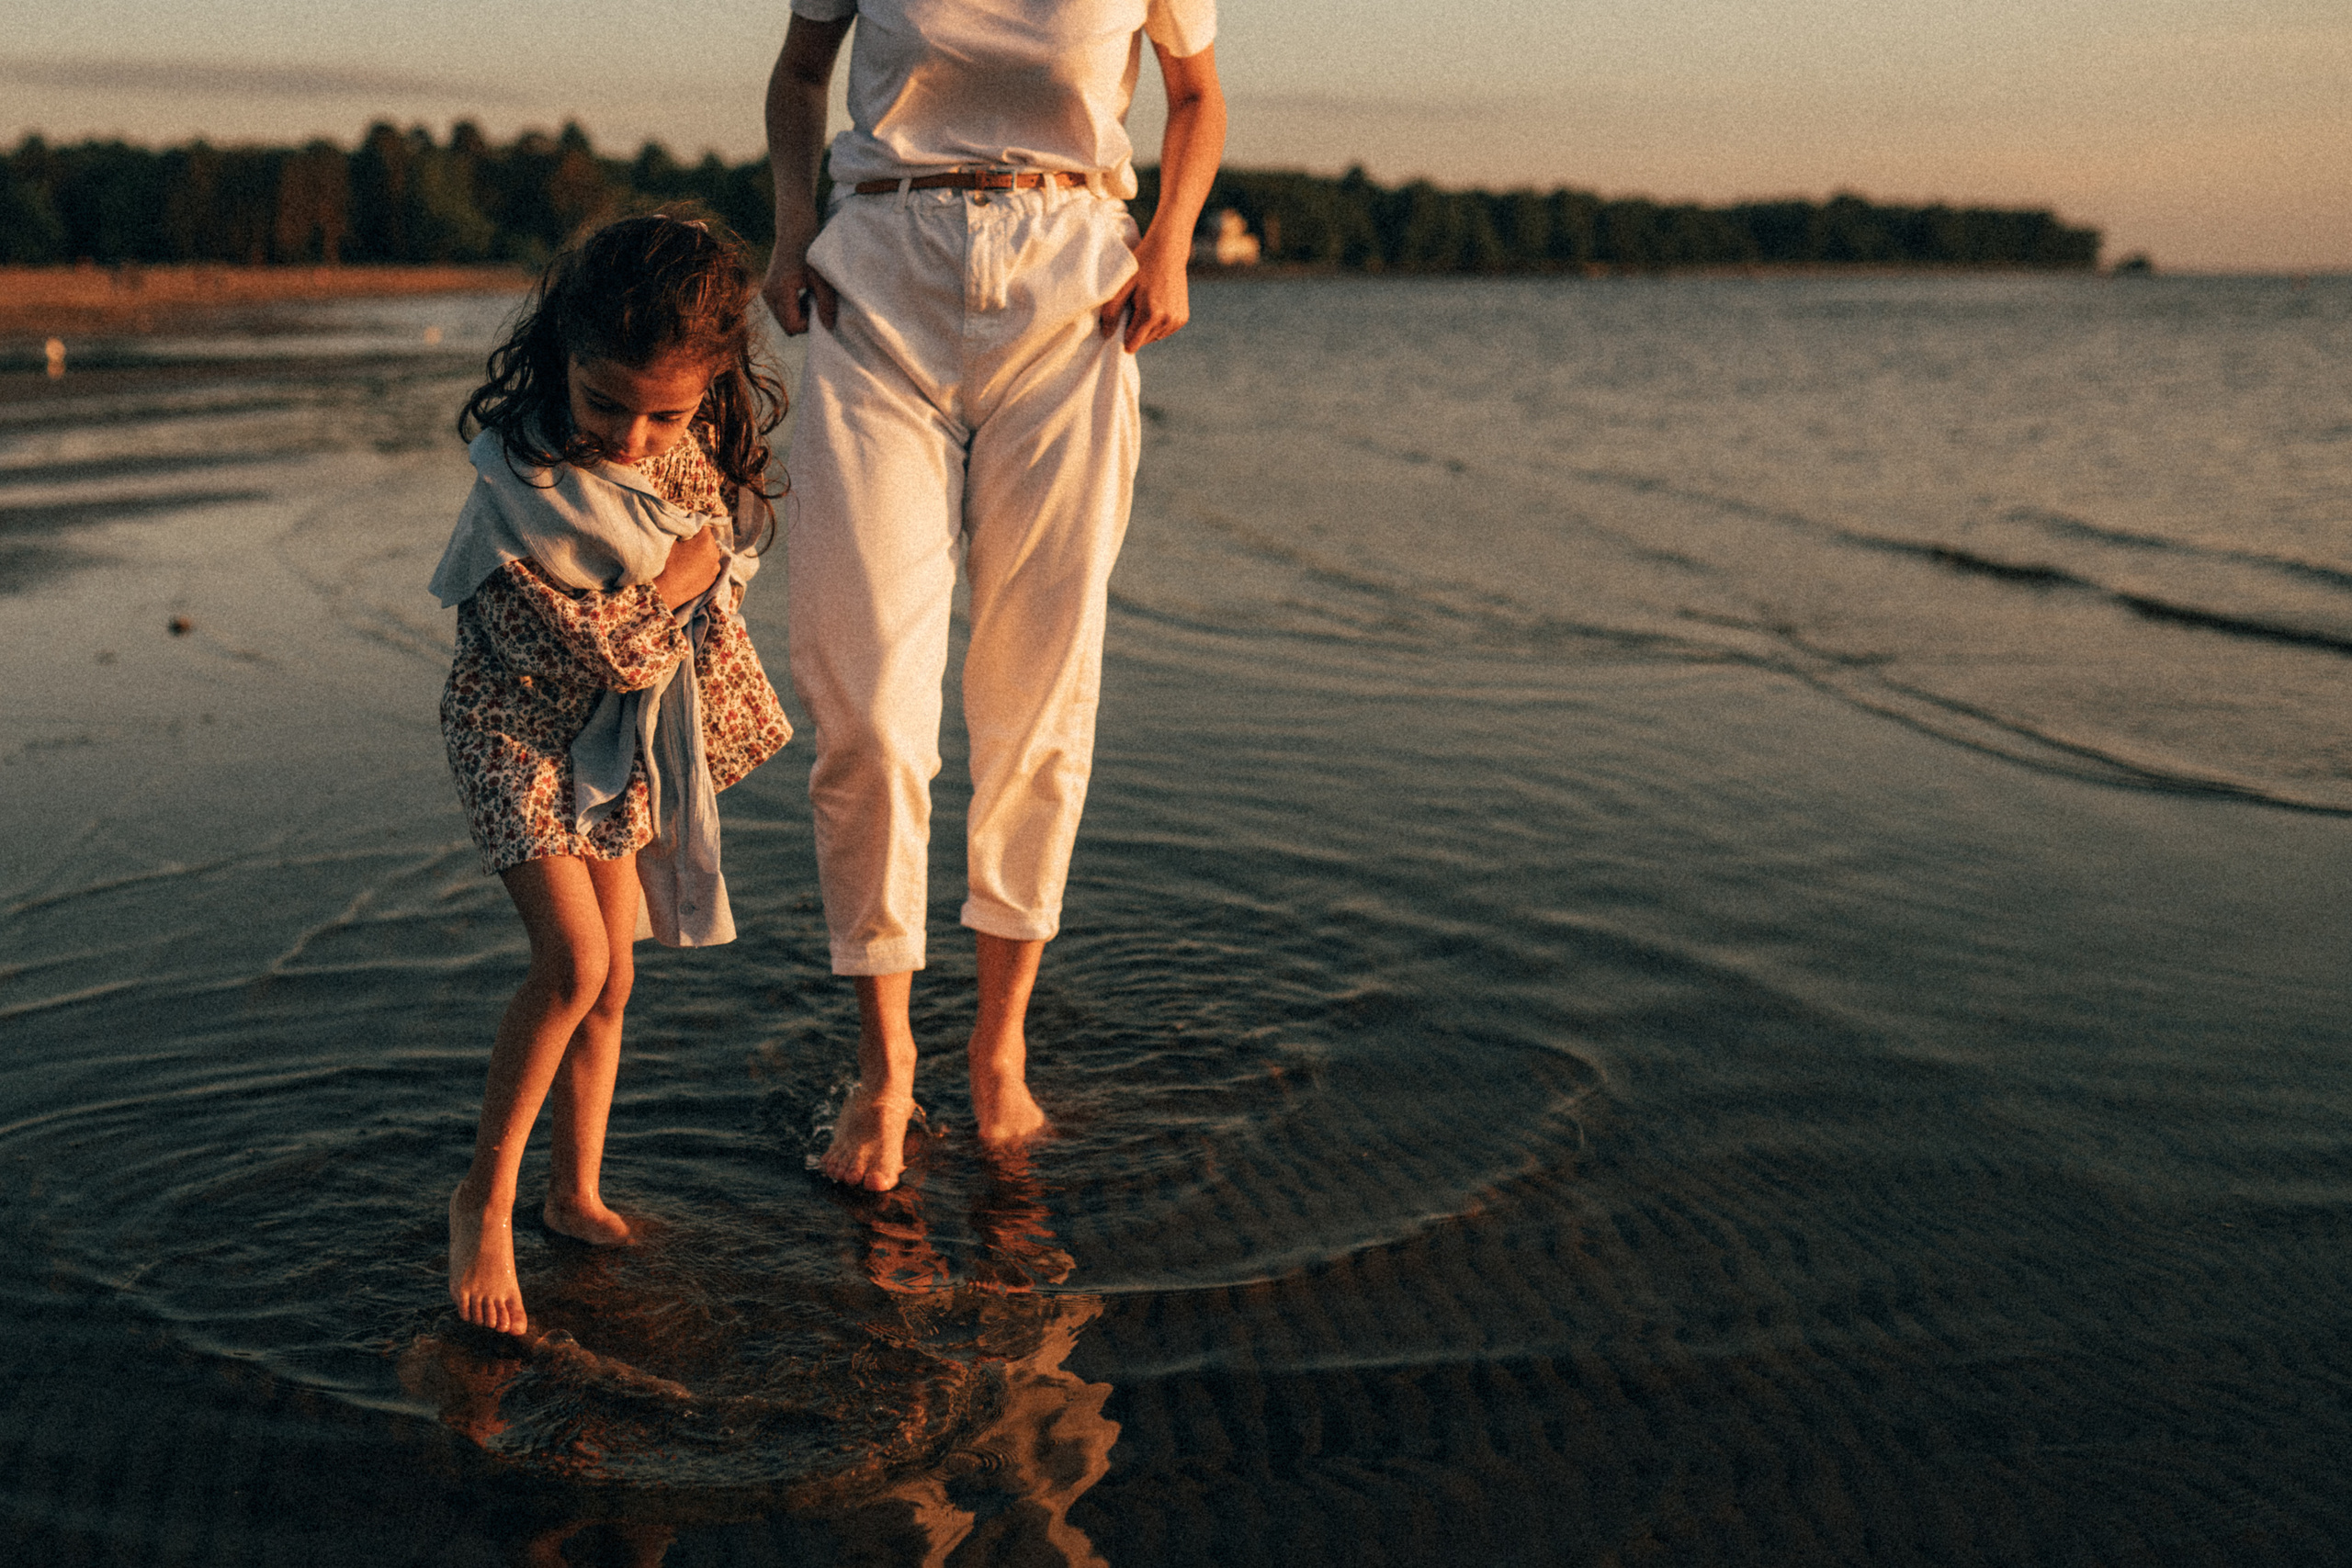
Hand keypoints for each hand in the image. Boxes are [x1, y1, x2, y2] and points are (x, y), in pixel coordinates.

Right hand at [651, 527, 723, 609]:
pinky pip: (709, 568)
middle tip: (684, 547)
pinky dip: (702, 566)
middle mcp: (715, 553)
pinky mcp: (712, 580)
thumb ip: (682, 531)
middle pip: (708, 541)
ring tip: (687, 560)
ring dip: (702, 554)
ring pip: (710, 555)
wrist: (665, 591)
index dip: (692, 529)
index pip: (703, 527)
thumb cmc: (667, 563)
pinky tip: (690, 570)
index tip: (684, 534)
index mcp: (706, 540)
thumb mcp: (672, 541)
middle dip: (699, 542)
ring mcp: (715, 568)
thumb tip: (686, 527)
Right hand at [760, 239, 837, 336]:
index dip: (809, 324)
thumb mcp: (822, 277)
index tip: (820, 308)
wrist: (794, 231)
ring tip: (810, 296)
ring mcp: (766, 293)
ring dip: (799, 315)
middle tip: (817, 302)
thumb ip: (827, 303)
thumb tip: (829, 327)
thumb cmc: (810, 252)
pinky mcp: (767, 291)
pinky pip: (781, 311)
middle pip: (787, 327)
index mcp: (780, 290)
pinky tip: (803, 294)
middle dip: (804, 321)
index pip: (792, 326)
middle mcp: (768, 294)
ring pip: (783, 321)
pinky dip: (793, 308)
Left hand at [1098, 234, 1189, 351]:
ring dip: (1146, 328)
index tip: (1121, 318)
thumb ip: (1110, 311)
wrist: (1168, 251)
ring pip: (1154, 338)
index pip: (1132, 344)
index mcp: (1151, 315)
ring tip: (1144, 304)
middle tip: (1133, 306)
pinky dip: (1157, 324)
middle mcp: (1167, 321)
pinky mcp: (1183, 318)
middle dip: (1134, 330)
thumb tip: (1107, 335)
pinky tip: (1155, 306)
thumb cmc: (1141, 265)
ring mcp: (1177, 320)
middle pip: (1143, 342)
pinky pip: (1164, 331)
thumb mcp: (1122, 285)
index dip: (1122, 334)